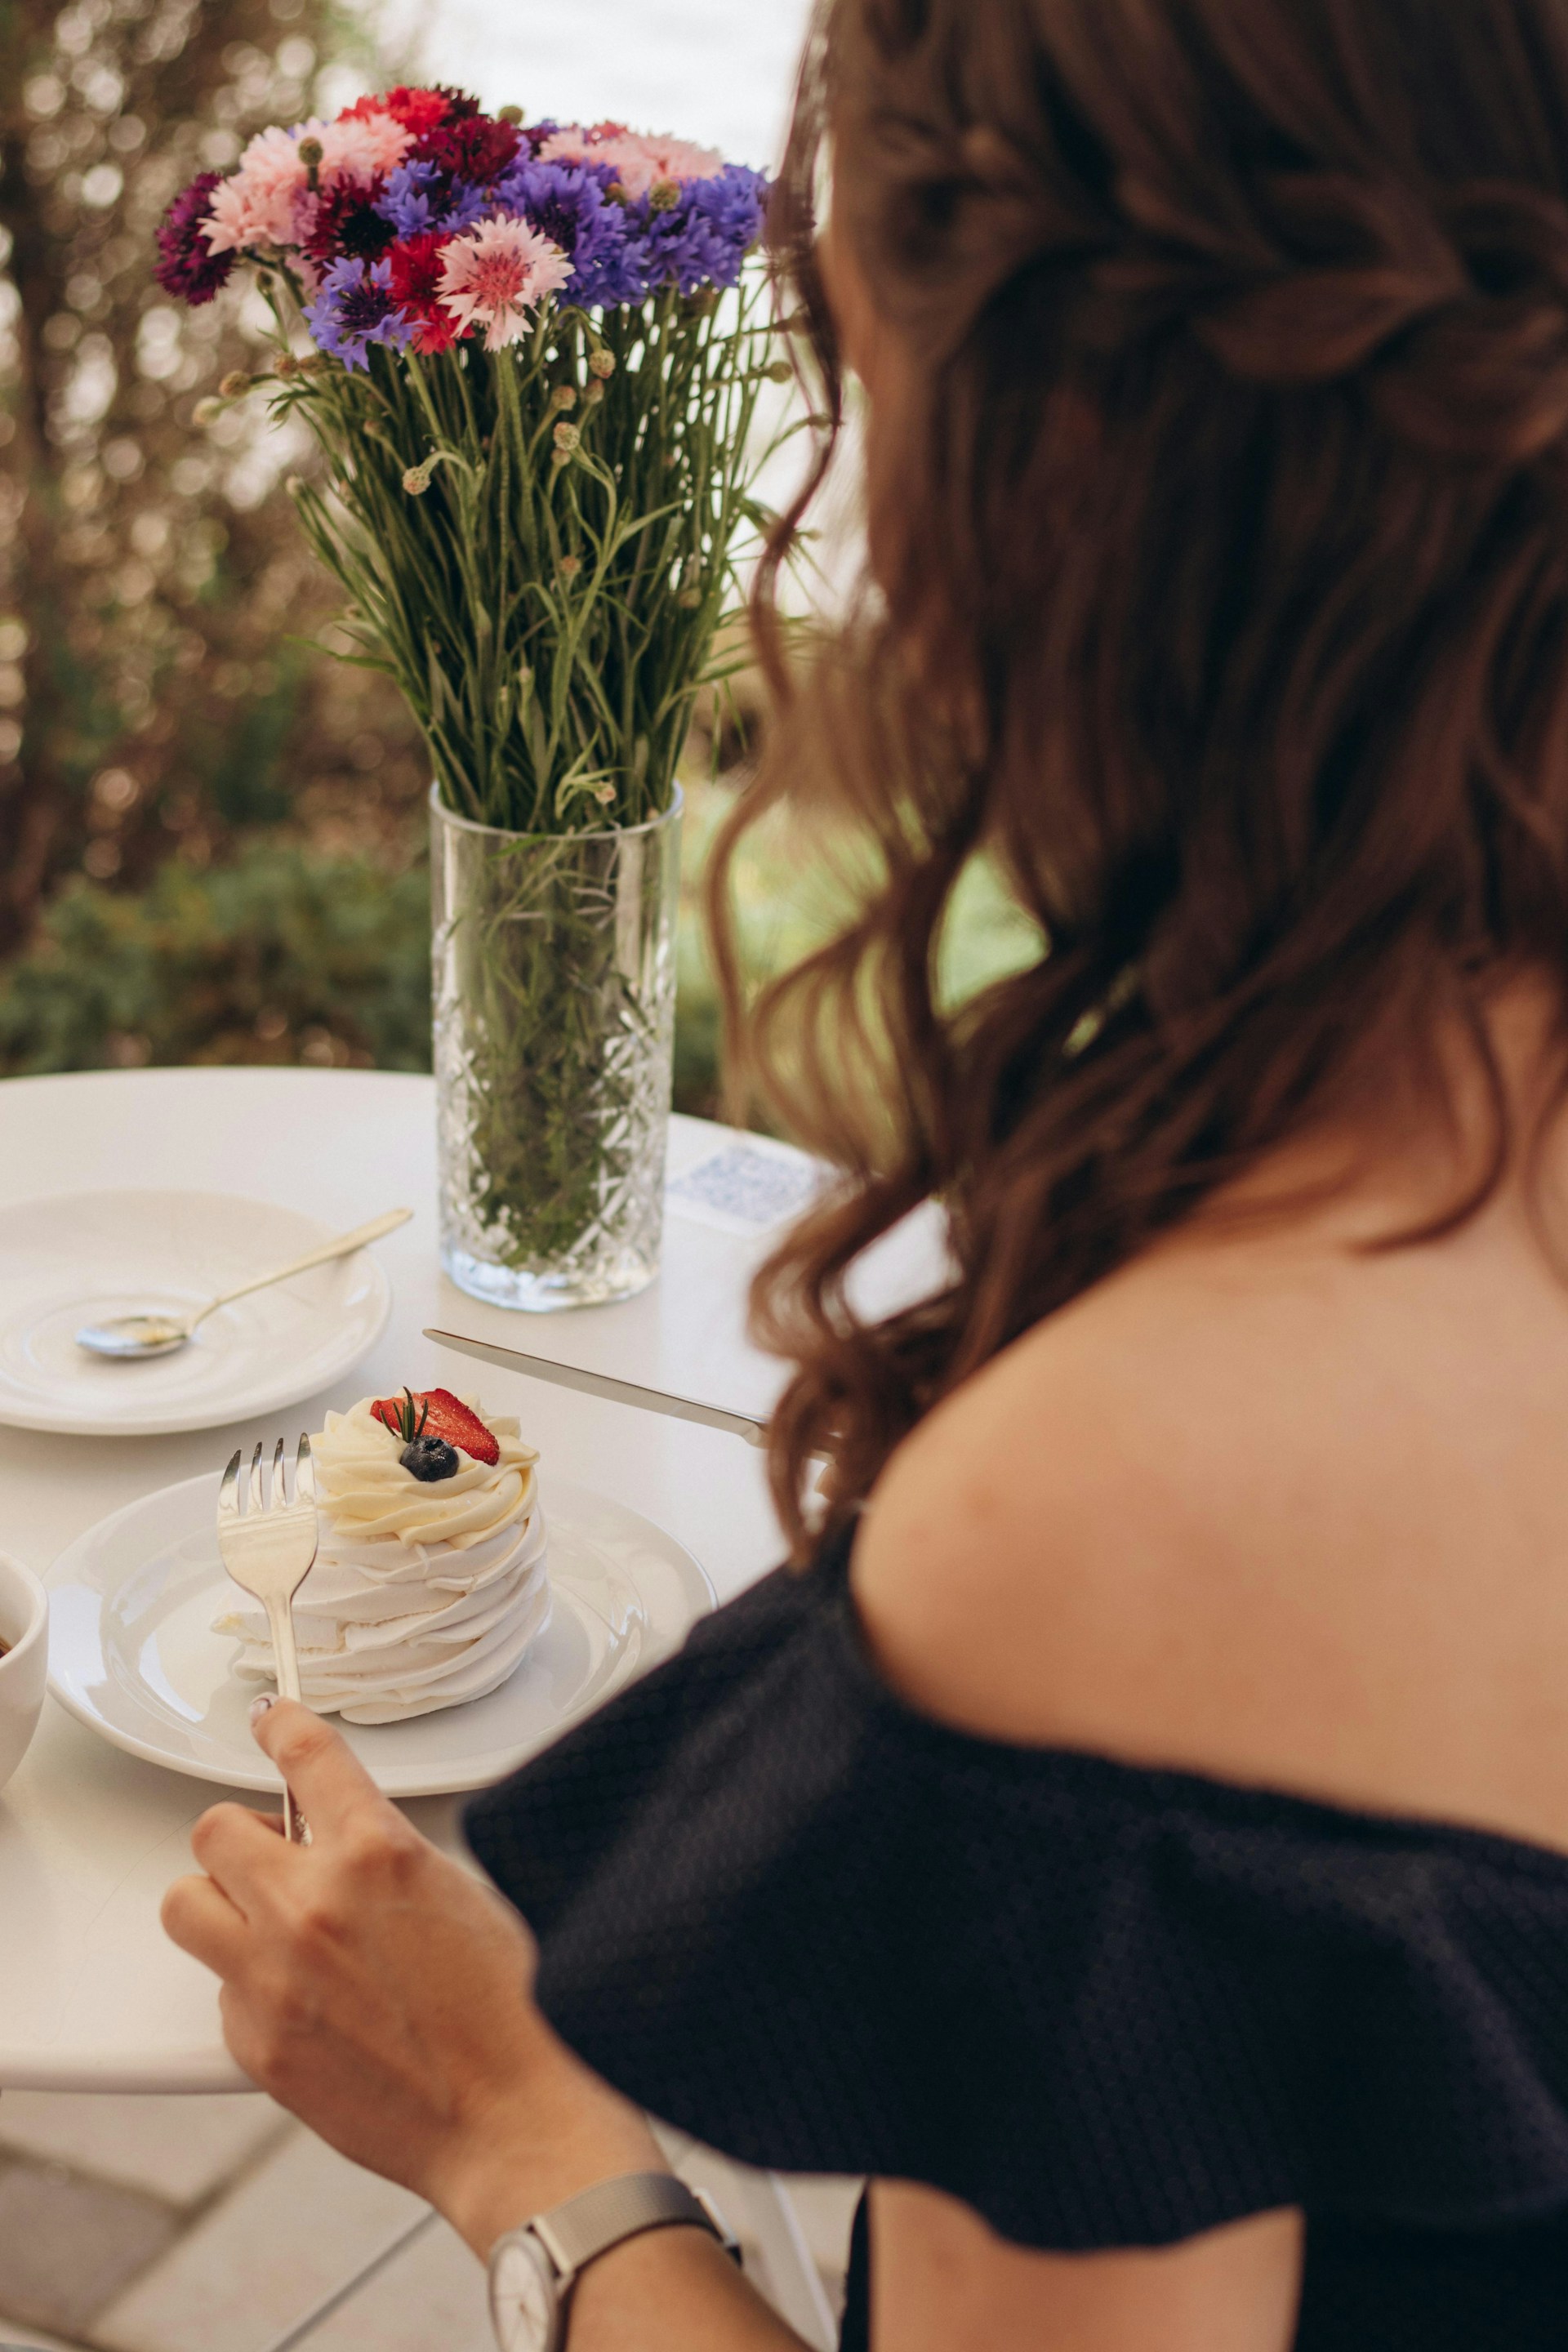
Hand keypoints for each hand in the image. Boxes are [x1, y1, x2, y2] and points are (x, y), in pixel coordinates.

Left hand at [162, 1698, 661, 2252]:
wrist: (507, 2115)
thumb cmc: (508, 2011)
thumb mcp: (460, 1892)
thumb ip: (385, 1858)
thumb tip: (343, 1845)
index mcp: (376, 1854)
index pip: (305, 1756)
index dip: (280, 1725)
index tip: (270, 1720)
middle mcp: (312, 1907)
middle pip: (215, 1829)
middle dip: (246, 1836)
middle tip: (276, 1857)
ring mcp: (272, 1978)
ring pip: (186, 1905)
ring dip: (221, 1904)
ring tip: (264, 1924)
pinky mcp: (256, 2044)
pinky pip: (220, 1990)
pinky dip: (249, 1986)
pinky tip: (302, 2003)